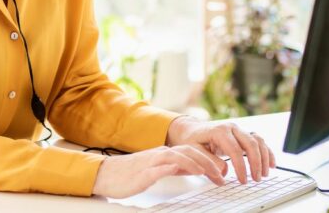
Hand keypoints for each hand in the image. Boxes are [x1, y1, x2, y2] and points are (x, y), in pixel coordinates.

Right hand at [91, 145, 226, 198]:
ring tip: (208, 173)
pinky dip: (172, 168)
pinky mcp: (144, 172)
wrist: (107, 175)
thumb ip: (174, 167)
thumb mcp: (158, 170)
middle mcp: (160, 154)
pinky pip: (160, 167)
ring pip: (177, 157)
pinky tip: (182, 171)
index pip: (192, 152)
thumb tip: (192, 167)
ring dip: (195, 164)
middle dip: (208, 162)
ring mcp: (152, 162)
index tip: (221, 173)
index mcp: (165, 153)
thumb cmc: (130, 174)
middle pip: (189, 152)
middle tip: (221, 175)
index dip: (209, 160)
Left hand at [165, 116, 274, 183]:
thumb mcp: (194, 151)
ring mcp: (239, 130)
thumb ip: (208, 161)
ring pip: (257, 141)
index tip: (243, 181)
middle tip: (256, 179)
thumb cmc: (192, 140)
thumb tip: (224, 172)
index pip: (235, 150)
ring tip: (263, 175)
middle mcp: (232, 127)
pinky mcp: (243, 134)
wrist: (192, 130)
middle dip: (256, 163)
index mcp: (219, 130)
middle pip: (250, 143)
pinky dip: (267, 152)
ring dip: (263, 158)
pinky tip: (271, 164)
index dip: (241, 167)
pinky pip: (259, 141)